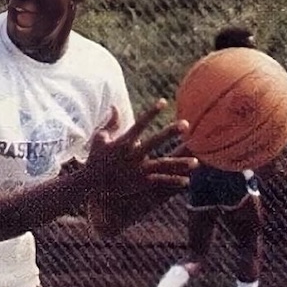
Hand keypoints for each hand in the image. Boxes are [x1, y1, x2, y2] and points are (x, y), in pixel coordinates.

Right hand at [86, 99, 197, 234]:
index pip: (139, 124)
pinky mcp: (139, 183)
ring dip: (180, 163)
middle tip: (186, 124)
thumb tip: (115, 106)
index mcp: (123, 143)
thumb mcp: (99, 139)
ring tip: (196, 162)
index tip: (163, 102)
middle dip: (169, 133)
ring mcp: (137, 170)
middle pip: (154, 141)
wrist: (90, 184)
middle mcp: (132, 155)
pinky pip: (159, 182)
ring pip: (162, 165)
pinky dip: (173, 181)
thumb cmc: (95, 159)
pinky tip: (187, 181)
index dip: (151, 113)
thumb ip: (110, 123)